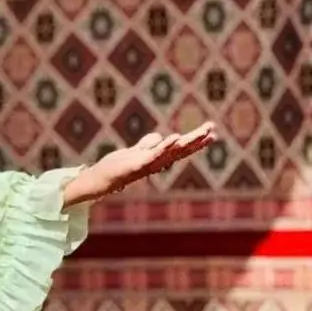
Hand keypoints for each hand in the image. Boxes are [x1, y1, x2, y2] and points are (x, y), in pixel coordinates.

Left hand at [63, 121, 216, 207]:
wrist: (98, 180)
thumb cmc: (115, 167)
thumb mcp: (134, 152)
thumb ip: (146, 145)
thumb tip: (159, 136)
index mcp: (156, 159)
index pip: (180, 149)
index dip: (195, 142)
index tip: (211, 133)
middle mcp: (155, 163)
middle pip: (180, 150)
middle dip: (197, 140)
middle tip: (213, 130)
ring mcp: (147, 164)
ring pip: (171, 152)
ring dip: (187, 142)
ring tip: (202, 132)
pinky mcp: (135, 165)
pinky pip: (153, 155)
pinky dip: (164, 146)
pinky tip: (175, 137)